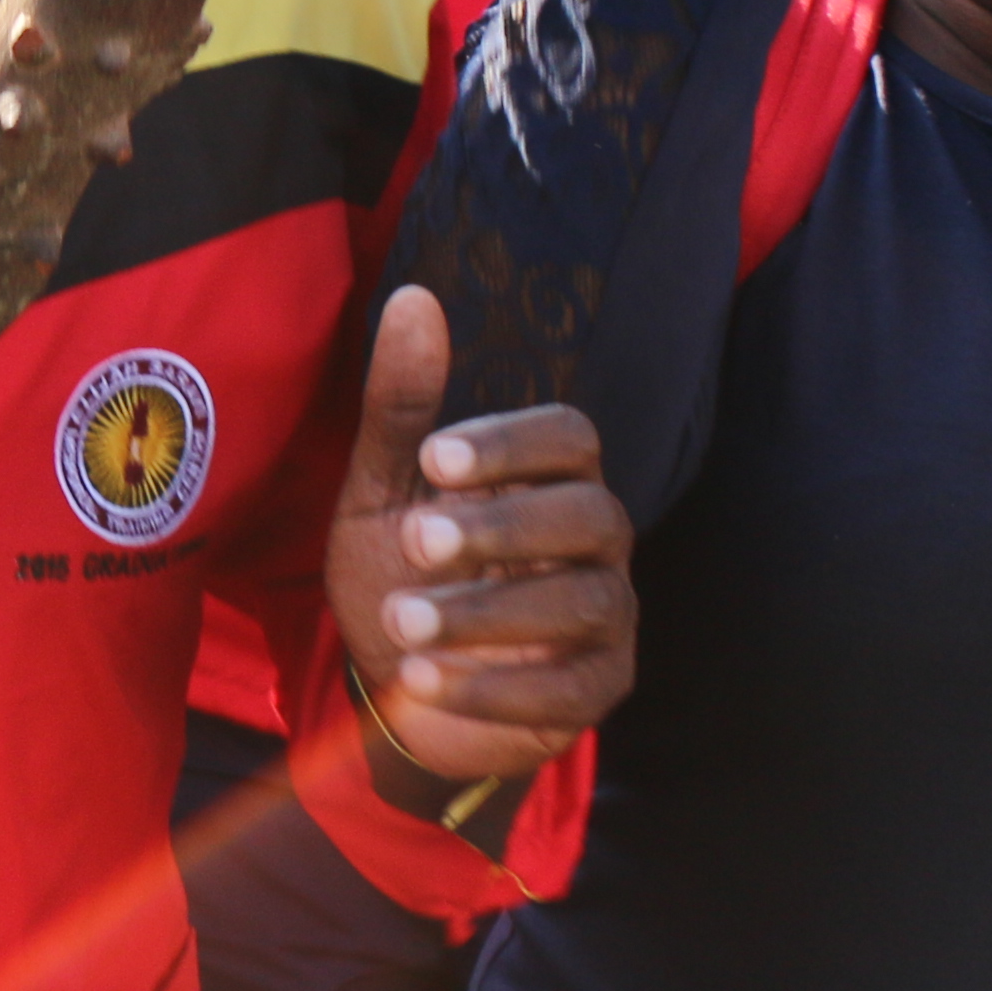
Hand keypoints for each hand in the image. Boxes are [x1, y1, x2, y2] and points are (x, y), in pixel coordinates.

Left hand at [326, 286, 632, 783]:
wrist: (394, 681)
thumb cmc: (400, 568)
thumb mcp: (384, 488)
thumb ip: (402, 406)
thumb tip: (414, 297)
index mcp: (550, 478)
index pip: (571, 437)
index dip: (513, 442)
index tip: (435, 457)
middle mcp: (595, 542)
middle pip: (592, 516)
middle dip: (504, 527)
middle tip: (416, 539)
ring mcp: (607, 619)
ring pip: (582, 603)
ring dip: (486, 613)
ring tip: (402, 620)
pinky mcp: (596, 692)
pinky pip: (568, 693)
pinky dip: (492, 688)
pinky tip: (422, 680)